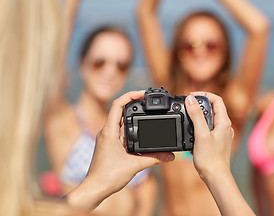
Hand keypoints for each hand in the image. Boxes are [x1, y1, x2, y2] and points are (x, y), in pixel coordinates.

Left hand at [67, 90, 173, 210]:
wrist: (95, 189)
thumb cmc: (107, 176)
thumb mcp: (135, 165)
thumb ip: (154, 159)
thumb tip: (170, 155)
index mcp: (109, 131)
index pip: (117, 105)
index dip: (130, 96)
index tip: (143, 93)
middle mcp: (107, 132)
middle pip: (120, 110)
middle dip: (134, 104)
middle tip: (148, 101)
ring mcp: (107, 138)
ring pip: (120, 122)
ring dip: (133, 117)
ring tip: (146, 113)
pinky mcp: (109, 145)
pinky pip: (120, 132)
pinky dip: (131, 129)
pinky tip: (141, 133)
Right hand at [185, 92, 233, 178]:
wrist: (215, 177)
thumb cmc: (211, 158)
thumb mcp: (201, 134)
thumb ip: (196, 115)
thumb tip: (191, 99)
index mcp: (224, 122)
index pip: (216, 99)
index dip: (203, 94)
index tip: (191, 96)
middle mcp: (225, 127)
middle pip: (212, 108)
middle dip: (198, 106)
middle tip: (186, 108)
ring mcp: (221, 134)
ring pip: (209, 119)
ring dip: (197, 117)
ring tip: (188, 122)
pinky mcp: (216, 142)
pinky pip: (207, 129)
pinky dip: (198, 128)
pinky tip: (191, 136)